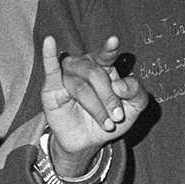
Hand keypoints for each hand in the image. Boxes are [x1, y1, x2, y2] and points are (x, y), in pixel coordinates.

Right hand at [42, 36, 149, 176]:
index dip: (109, 48)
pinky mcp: (51, 89)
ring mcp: (66, 75)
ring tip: (108, 124)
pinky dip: (49, 56)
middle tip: (118, 116)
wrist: (90, 142)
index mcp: (103, 65)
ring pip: (81, 87)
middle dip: (109, 97)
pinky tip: (49, 42)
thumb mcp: (133, 107)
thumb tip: (119, 85)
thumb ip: (135, 92)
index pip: (106, 54)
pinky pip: (51, 70)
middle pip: (95, 74)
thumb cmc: (110, 118)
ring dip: (96, 107)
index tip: (114, 41)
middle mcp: (83, 66)